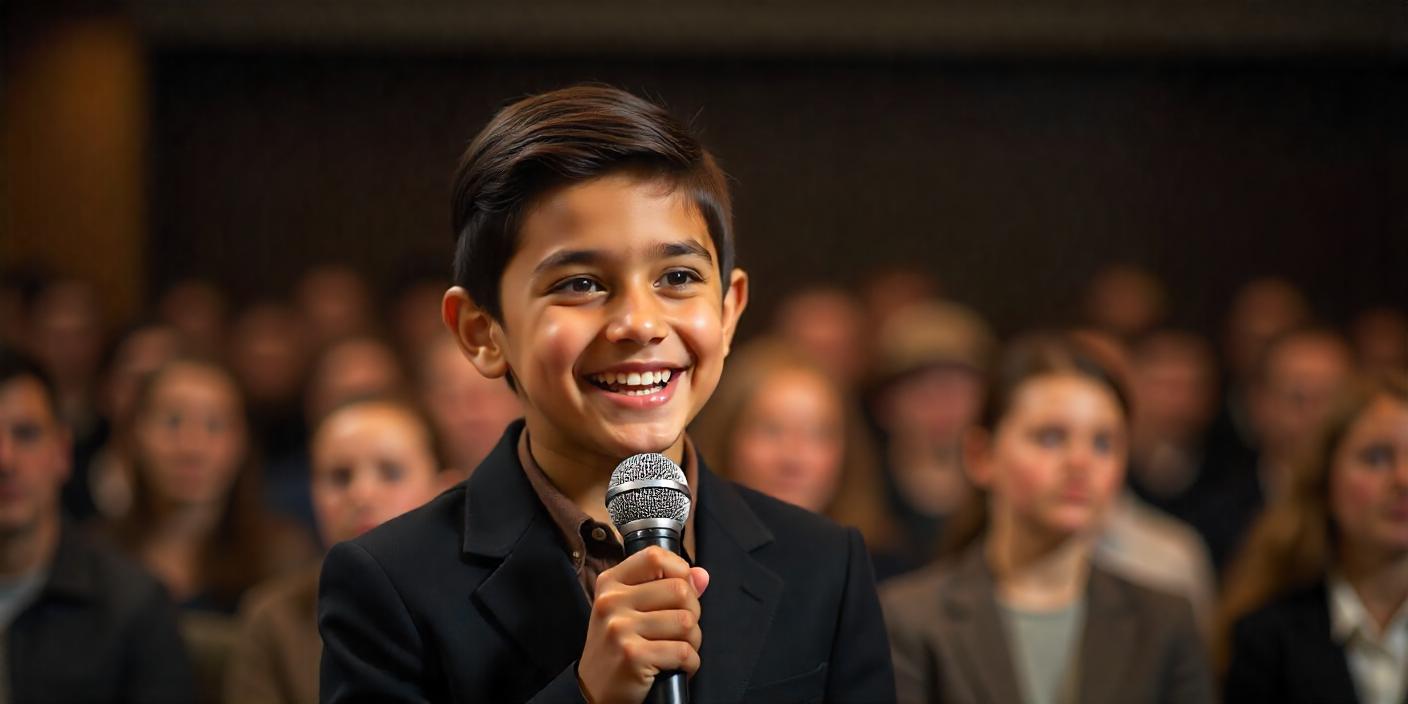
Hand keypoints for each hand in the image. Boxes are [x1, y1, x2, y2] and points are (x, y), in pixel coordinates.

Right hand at [578, 547, 709, 703]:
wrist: (594, 691)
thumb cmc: (617, 647)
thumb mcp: (631, 610)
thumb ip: (666, 587)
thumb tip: (701, 575)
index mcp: (611, 583)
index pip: (655, 557)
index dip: (680, 570)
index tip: (683, 589)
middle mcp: (611, 602)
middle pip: (680, 590)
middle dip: (692, 613)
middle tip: (681, 630)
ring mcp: (620, 628)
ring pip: (686, 622)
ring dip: (693, 641)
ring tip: (678, 649)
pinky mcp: (633, 655)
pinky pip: (684, 652)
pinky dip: (690, 663)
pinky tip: (677, 666)